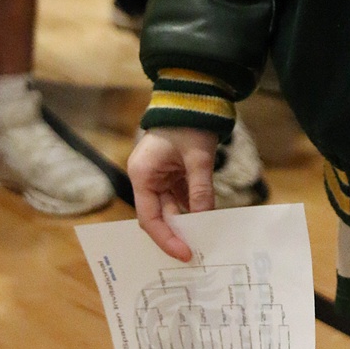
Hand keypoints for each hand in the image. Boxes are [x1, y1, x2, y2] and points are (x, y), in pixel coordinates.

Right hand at [127, 126, 217, 260]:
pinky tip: (207, 219)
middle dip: (178, 233)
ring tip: (205, 239)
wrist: (195, 95)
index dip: (166, 238)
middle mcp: (147, 178)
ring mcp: (160, 175)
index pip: (150, 218)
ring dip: (187, 221)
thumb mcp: (199, 157)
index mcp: (142, 175)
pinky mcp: (172, 172)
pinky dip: (193, 207)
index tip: (185, 253)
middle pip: (160, 216)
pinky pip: (181, 197)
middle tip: (198, 252)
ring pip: (171, 208)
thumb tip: (205, 220)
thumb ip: (200, 189)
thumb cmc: (190, 121)